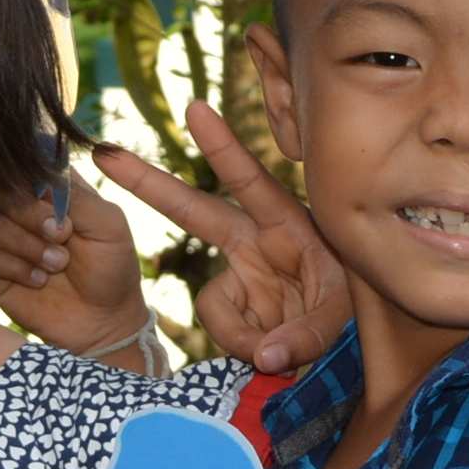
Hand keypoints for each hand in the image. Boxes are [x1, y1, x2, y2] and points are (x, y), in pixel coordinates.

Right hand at [0, 177, 154, 360]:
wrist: (104, 321)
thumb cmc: (112, 268)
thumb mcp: (108, 223)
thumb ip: (75, 196)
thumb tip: (38, 175)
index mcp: (52, 191)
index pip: (27, 166)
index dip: (37, 181)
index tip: (60, 206)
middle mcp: (24, 210)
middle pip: (2, 191)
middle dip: (31, 214)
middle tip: (63, 236)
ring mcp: (6, 239)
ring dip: (26, 244)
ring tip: (57, 265)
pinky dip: (15, 267)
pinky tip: (39, 281)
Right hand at [93, 109, 353, 375]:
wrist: (358, 344)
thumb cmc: (362, 311)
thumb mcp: (344, 317)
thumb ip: (307, 335)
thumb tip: (264, 358)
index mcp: (287, 226)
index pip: (249, 181)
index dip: (222, 147)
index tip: (196, 109)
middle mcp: (257, 244)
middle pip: (192, 210)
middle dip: (149, 183)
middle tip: (106, 154)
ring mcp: (243, 278)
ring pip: (214, 306)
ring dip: (243, 336)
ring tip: (285, 354)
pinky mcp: (235, 310)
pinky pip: (224, 331)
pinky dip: (245, 348)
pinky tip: (275, 355)